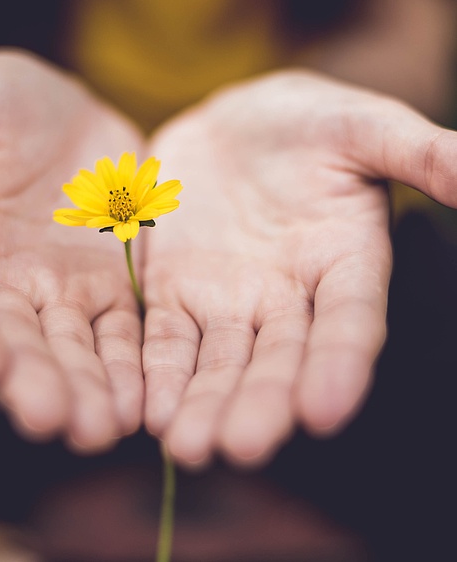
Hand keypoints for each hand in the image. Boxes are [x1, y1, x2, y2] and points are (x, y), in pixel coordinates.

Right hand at [0, 50, 144, 450]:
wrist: (60, 113)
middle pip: (11, 340)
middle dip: (30, 380)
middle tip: (52, 420)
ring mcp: (56, 290)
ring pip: (69, 348)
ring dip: (85, 389)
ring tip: (102, 429)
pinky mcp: (106, 287)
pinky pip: (119, 332)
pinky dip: (129, 366)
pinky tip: (141, 401)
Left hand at [142, 70, 456, 466]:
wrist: (234, 125)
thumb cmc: (307, 122)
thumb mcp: (362, 125)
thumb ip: (418, 153)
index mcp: (344, 262)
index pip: (348, 322)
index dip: (340, 365)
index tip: (325, 411)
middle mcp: (288, 297)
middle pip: (278, 359)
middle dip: (260, 403)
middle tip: (240, 447)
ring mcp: (228, 299)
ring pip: (219, 361)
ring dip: (204, 403)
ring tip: (187, 447)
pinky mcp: (176, 291)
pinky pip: (167, 336)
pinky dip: (159, 371)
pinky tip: (151, 411)